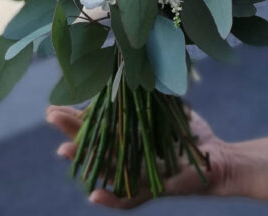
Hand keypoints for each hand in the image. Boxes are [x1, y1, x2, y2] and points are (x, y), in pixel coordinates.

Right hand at [46, 105, 236, 208]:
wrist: (217, 157)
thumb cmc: (191, 133)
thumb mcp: (170, 107)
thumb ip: (152, 92)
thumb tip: (134, 67)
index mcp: (128, 133)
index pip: (97, 124)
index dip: (78, 115)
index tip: (57, 103)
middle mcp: (128, 153)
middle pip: (94, 143)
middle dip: (71, 130)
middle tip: (50, 115)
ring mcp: (138, 173)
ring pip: (104, 168)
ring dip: (83, 161)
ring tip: (62, 151)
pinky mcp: (153, 190)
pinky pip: (128, 200)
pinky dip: (111, 200)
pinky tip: (93, 196)